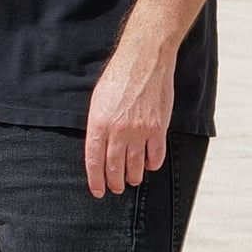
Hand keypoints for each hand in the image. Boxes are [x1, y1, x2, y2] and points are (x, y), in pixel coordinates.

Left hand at [83, 47, 173, 198]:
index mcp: (98, 123)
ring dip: (133, 177)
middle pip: (114, 167)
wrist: (144, 61)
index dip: (95, 180)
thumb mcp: (98, 101)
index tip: (97, 190)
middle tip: (115, 188)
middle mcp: (118, 130)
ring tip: (131, 180)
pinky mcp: (158, 128)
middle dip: (114, 182)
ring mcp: (140, 131)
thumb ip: (98, 125)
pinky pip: (156, 156)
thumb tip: (98, 147)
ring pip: (135, 166)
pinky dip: (151, 165)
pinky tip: (148, 165)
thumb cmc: (119, 77)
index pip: (94, 161)